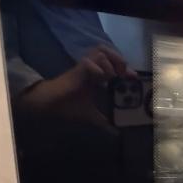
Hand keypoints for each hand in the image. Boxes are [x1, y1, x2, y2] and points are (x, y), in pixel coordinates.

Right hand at [16, 45, 137, 128]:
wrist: (50, 105)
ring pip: (99, 51)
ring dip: (109, 62)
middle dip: (118, 59)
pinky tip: (101, 77)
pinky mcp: (76, 70)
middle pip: (106, 51)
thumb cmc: (68, 107)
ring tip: (111, 76)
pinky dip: (96, 68)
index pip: (113, 63)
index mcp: (95, 75)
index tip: (133, 78)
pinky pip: (87, 62)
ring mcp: (84, 68)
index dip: (124, 68)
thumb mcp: (91, 114)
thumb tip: (116, 131)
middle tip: (123, 73)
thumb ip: (103, 120)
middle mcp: (91, 68)